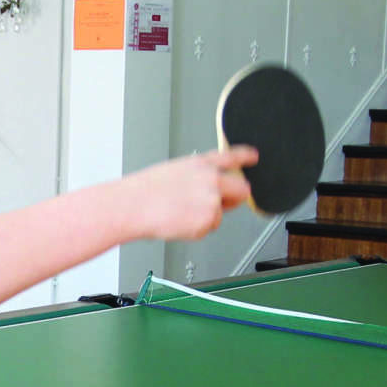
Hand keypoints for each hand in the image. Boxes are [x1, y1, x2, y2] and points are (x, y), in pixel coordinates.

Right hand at [126, 148, 256, 242]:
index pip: (232, 156)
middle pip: (242, 189)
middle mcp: (211, 178)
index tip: (254, 157)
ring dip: (208, 216)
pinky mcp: (208, 219)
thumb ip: (197, 177)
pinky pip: (209, 228)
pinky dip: (197, 229)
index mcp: (201, 163)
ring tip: (182, 213)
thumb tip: (209, 189)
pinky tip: (180, 221)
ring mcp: (212, 199)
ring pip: (222, 212)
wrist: (132, 206)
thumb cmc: (145, 191)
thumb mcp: (174, 172)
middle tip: (222, 204)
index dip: (246, 157)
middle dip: (235, 198)